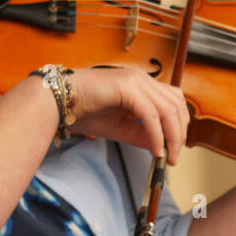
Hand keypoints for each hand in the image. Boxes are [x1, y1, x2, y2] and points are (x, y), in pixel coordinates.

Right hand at [65, 66, 189, 164]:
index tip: (174, 148)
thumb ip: (140, 134)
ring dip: (172, 135)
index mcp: (140, 84)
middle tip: (174, 157)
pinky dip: (157, 134)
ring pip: (168, 109)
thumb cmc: (81, 111)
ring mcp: (135, 80)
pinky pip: (151, 114)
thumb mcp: (117, 127)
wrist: (56, 102)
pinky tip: (155, 150)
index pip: (172, 101)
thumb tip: (161, 146)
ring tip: (167, 156)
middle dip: (179, 133)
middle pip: (176, 104)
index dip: (179, 125)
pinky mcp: (128, 87)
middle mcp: (141, 79)